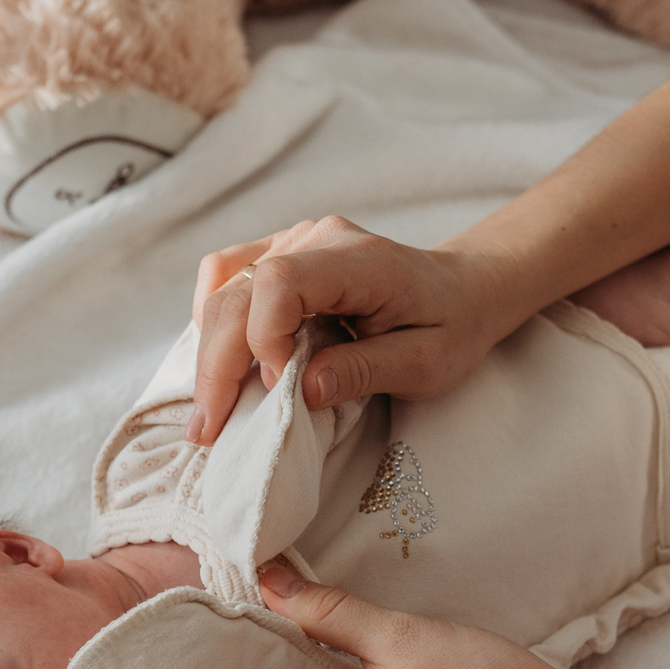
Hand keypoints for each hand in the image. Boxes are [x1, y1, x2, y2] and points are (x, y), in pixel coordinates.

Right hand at [186, 217, 513, 442]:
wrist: (461, 290)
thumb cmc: (450, 327)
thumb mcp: (426, 363)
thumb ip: (366, 371)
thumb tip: (304, 390)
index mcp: (360, 260)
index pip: (282, 282)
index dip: (265, 337)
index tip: (278, 389)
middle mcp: (316, 239)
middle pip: (239, 290)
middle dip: (218, 364)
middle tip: (208, 430)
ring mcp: (293, 241)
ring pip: (223, 287)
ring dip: (208, 351)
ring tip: (209, 411)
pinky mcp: (278, 253)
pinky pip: (226, 278)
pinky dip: (214, 323)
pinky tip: (220, 365)